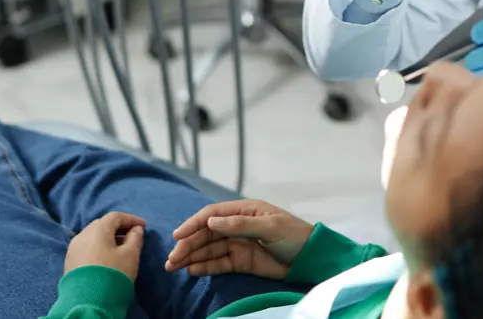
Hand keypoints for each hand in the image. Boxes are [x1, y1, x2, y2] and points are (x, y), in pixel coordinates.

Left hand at [64, 212, 146, 281]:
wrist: (88, 301)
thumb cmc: (113, 273)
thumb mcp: (131, 255)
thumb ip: (135, 238)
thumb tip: (135, 229)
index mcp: (98, 229)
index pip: (116, 216)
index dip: (131, 219)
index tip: (143, 226)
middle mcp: (83, 234)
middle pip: (103, 225)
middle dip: (119, 228)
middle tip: (132, 235)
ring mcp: (73, 249)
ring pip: (93, 237)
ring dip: (108, 239)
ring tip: (120, 248)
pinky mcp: (69, 262)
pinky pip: (87, 248)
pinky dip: (98, 248)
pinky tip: (106, 258)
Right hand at [167, 199, 314, 279]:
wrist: (311, 259)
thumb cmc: (294, 236)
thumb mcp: (271, 227)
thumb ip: (241, 224)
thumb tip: (212, 220)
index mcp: (244, 210)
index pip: (213, 214)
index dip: (194, 223)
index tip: (177, 235)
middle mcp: (237, 226)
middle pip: (206, 233)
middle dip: (188, 244)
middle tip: (171, 259)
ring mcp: (238, 244)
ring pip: (209, 249)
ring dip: (191, 256)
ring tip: (173, 267)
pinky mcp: (241, 261)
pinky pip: (219, 263)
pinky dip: (205, 267)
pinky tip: (192, 270)